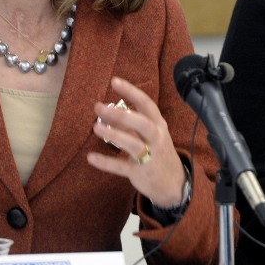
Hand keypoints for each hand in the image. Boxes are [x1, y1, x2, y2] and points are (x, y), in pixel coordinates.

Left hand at [86, 76, 186, 207]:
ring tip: (96, 127)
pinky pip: (122, 167)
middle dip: (121, 114)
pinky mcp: (140, 173)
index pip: (147, 104)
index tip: (115, 81)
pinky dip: (106, 162)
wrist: (173, 183)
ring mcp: (150, 156)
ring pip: (134, 144)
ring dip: (114, 135)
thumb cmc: (158, 152)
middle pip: (142, 123)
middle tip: (99, 107)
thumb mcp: (149, 134)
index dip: (131, 92)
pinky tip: (91, 157)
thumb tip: (109, 111)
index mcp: (158, 125)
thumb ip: (130, 124)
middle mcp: (156, 138)